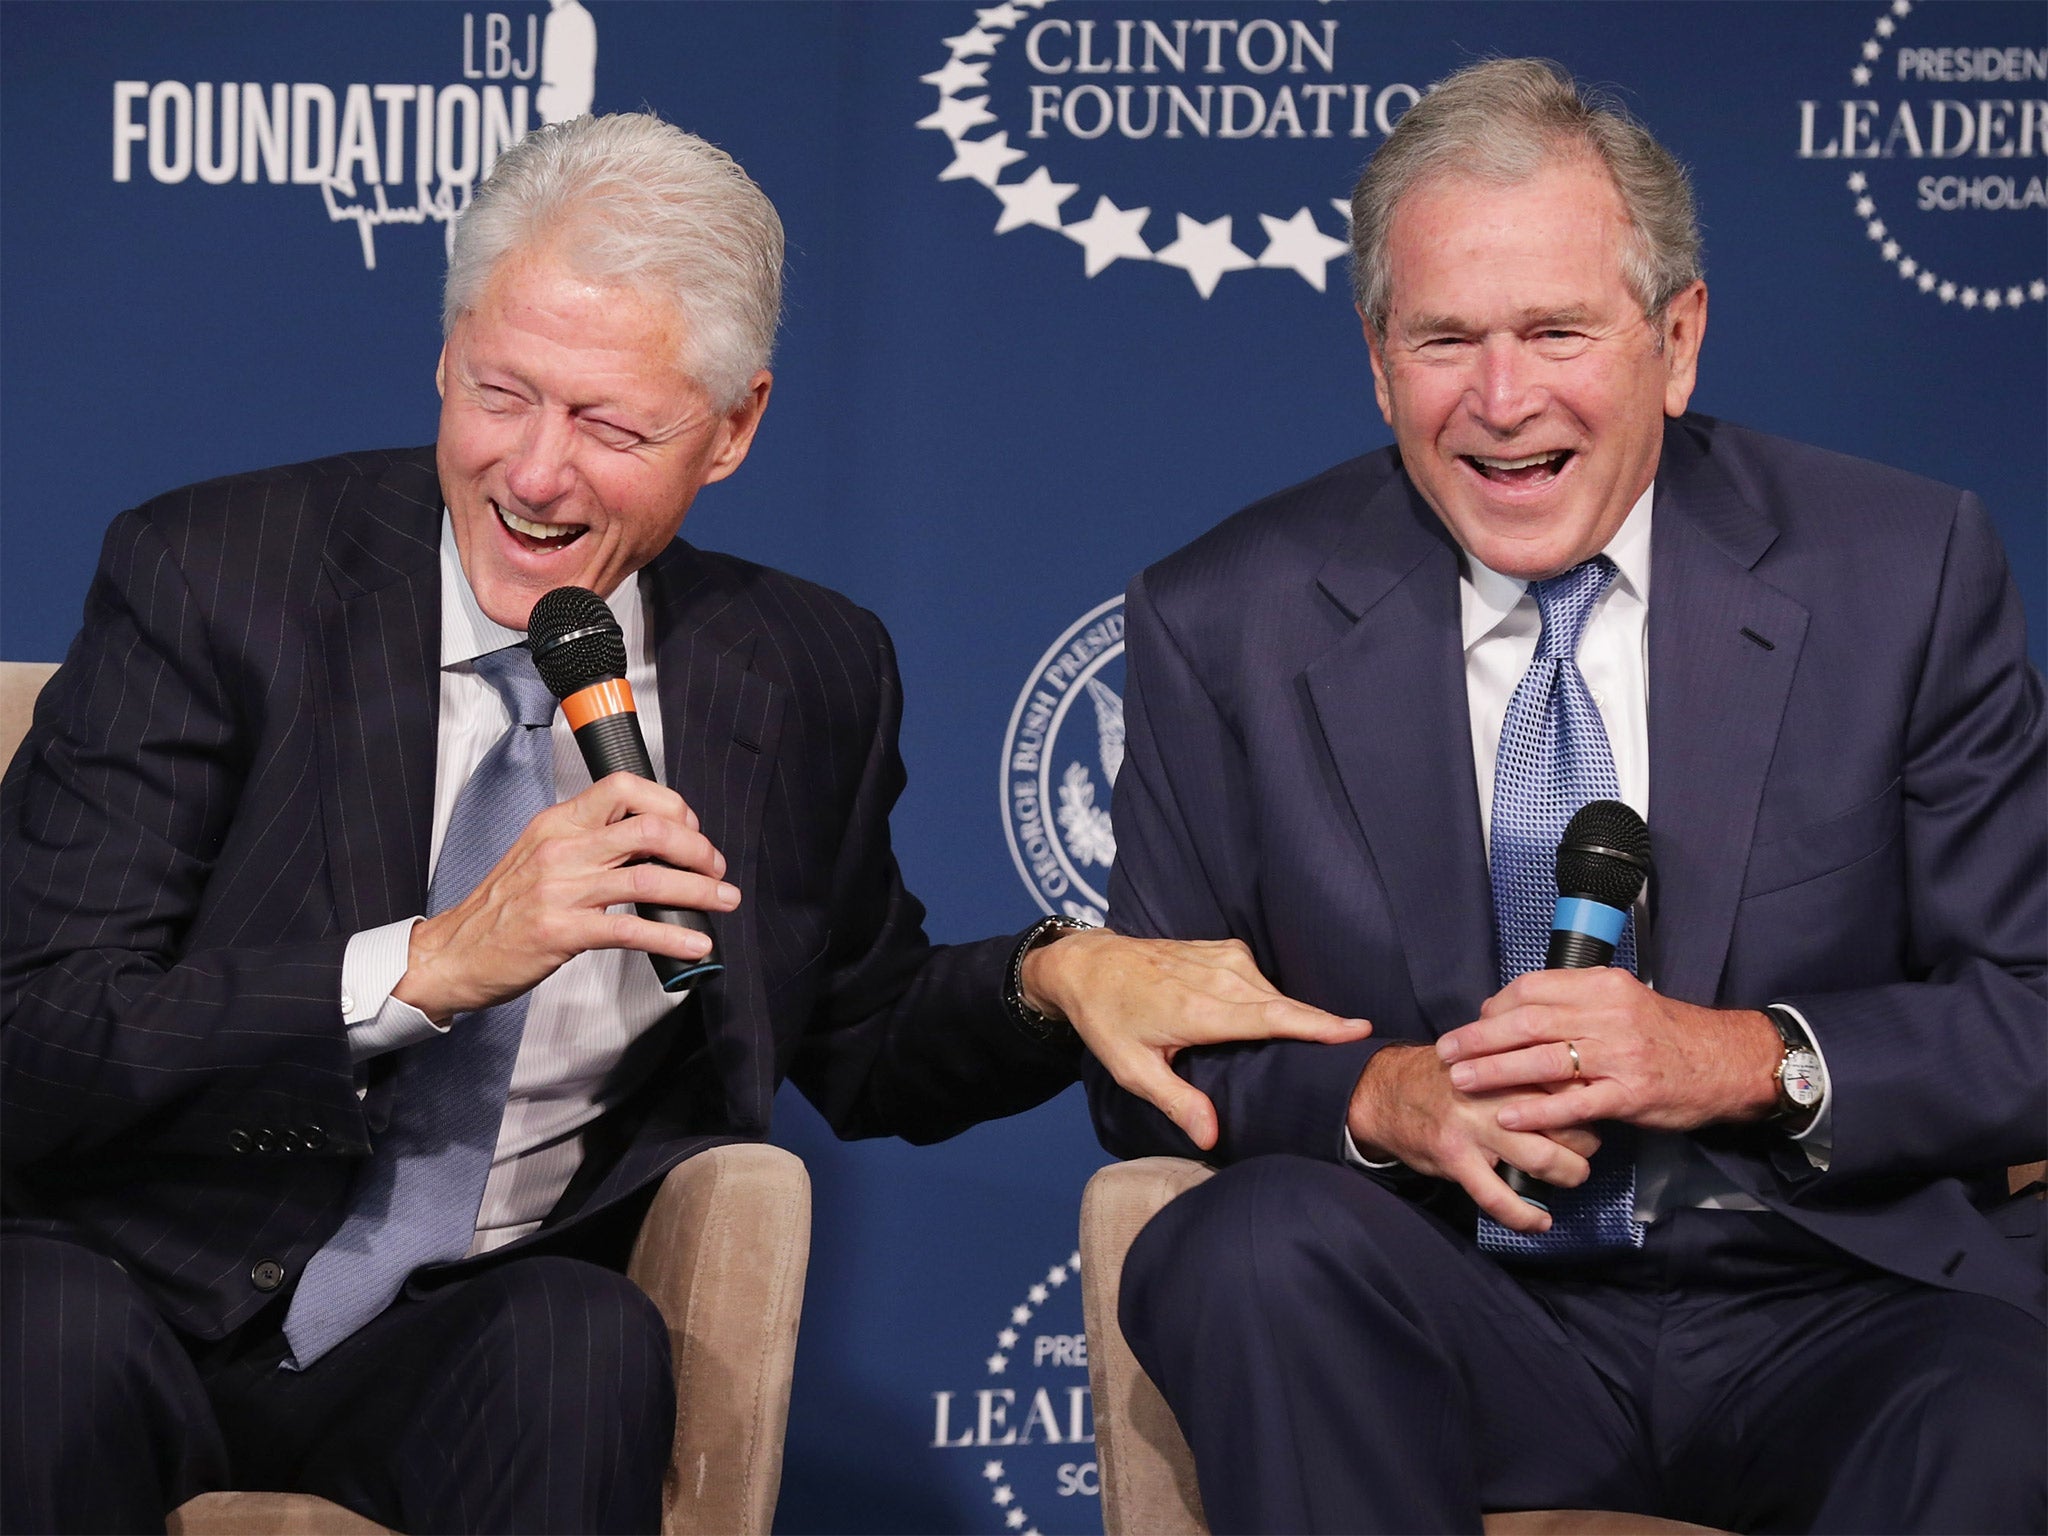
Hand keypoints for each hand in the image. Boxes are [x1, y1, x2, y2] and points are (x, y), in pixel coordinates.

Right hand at [394, 772, 739, 1024]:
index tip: (691, 829)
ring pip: (650, 879)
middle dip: (697, 848)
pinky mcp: (562, 932)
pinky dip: (673, 937)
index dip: (670, 804)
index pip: (624, 788)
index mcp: (557, 823)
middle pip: (650, 829)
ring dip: (700, 891)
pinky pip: (632, 929)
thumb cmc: (500, 909)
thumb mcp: (538, 855)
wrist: (452, 954)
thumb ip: (587, 843)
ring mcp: (561, 890)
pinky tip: (695, 944)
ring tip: (724, 900)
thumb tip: (648, 843)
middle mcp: (562, 849)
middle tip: (715, 868)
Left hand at [1022, 932, 1370, 1150]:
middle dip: (1323, 1025)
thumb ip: (1176, 1101)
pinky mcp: (1224, 950)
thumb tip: (1212, 1137)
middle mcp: (1218, 978)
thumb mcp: (1132, 1069)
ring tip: (1322, 1041)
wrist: (1088, 964)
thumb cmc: (1108, 1019)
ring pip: (1275, 993)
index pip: (1273, 1018)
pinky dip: (1274, 1001)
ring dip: (1295, 1017)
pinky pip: (1262, 980)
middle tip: (1362, 1048)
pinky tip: (1274, 1020)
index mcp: (1200, 1009)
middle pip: (1286, 1006)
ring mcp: (1223, 958)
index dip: (1318, 1025)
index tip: (1360, 1029)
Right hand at [1346, 1043, 1601, 1233]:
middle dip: (1587, 1141)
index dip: (1590, 1102)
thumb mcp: (1484, 1055)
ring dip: (1569, 1174)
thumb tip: (1577, 1080)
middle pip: (1566, 1121)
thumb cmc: (1443, 1076)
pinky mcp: (1455, 1156)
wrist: (1384, 1090)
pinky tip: (1539, 1223)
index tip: (1594, 1110)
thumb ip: (1524, 1064)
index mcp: (1504, 1061)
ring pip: (1543, 1158)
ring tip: (1572, 1177)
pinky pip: (1497, 1196)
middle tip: (1587, 1147)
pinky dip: (1524, 1216)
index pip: (1568, 1082)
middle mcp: (1493, 1090)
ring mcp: (1473, 1125)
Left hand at [1434, 968, 1779, 1135]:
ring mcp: (1620, 1055)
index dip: (1494, 1008)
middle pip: (1528, 1022)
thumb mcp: (1624, 1000)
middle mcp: (1608, 1014)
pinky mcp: (1631, 1094)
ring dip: (1495, 1071)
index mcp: (1602, 985)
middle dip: (1479, 1038)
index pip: (1532, 989)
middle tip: (1446, 1052)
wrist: (1729, 1061)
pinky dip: (1536, 1111)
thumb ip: (1577, 1003)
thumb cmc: (1668, 1033)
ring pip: (1543, 1060)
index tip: (1473, 1024)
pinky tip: (1507, 1117)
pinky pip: (1574, 1103)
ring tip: (1461, 1081)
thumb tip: (1518, 1012)